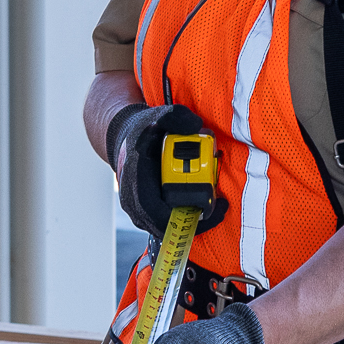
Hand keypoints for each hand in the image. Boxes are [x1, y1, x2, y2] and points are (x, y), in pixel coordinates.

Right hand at [108, 102, 220, 238]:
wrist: (125, 138)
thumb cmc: (144, 130)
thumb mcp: (159, 116)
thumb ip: (176, 117)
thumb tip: (196, 126)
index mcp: (136, 177)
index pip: (155, 210)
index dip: (182, 216)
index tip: (208, 208)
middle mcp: (133, 198)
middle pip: (163, 224)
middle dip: (193, 221)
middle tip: (218, 209)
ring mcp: (137, 208)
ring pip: (164, 227)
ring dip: (190, 222)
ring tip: (214, 208)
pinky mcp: (144, 211)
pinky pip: (165, 223)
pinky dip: (184, 219)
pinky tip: (201, 208)